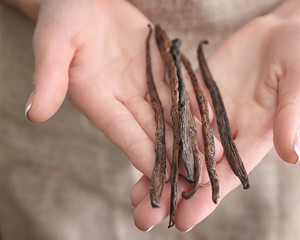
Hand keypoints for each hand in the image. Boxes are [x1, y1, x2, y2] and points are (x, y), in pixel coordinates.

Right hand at [26, 0, 222, 183]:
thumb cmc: (65, 13)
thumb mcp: (55, 41)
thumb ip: (49, 76)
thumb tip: (34, 114)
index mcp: (98, 100)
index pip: (122, 132)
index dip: (140, 152)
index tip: (160, 174)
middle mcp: (124, 99)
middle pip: (152, 131)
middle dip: (174, 155)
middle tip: (196, 178)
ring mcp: (145, 86)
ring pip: (172, 116)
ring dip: (192, 136)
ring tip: (213, 154)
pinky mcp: (162, 70)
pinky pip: (182, 89)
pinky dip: (197, 105)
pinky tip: (213, 119)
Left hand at [130, 10, 299, 230]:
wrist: (282, 31)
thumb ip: (292, 115)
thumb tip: (290, 154)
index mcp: (255, 138)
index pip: (227, 174)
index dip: (206, 198)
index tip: (184, 220)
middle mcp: (228, 132)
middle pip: (197, 168)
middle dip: (172, 192)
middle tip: (144, 218)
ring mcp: (209, 113)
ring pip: (180, 146)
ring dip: (157, 167)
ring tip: (133, 195)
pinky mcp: (196, 94)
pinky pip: (173, 114)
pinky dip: (156, 131)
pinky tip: (137, 145)